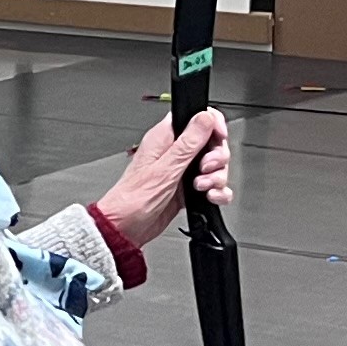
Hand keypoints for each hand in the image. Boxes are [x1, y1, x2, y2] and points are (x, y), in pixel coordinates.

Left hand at [98, 105, 229, 246]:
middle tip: (204, 169)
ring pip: (215, 165)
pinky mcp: (189, 188)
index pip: (197, 117)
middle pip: (212, 143)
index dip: (213, 124)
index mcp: (165, 138)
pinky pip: (213, 185)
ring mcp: (183, 170)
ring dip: (216, 177)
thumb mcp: (165, 168)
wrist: (127, 227)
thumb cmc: (134, 198)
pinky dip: (217, 191)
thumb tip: (204, 117)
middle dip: (217, 156)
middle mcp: (175, 151)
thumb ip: (188, 143)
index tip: (219, 137)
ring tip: (201, 186)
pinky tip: (210, 197)